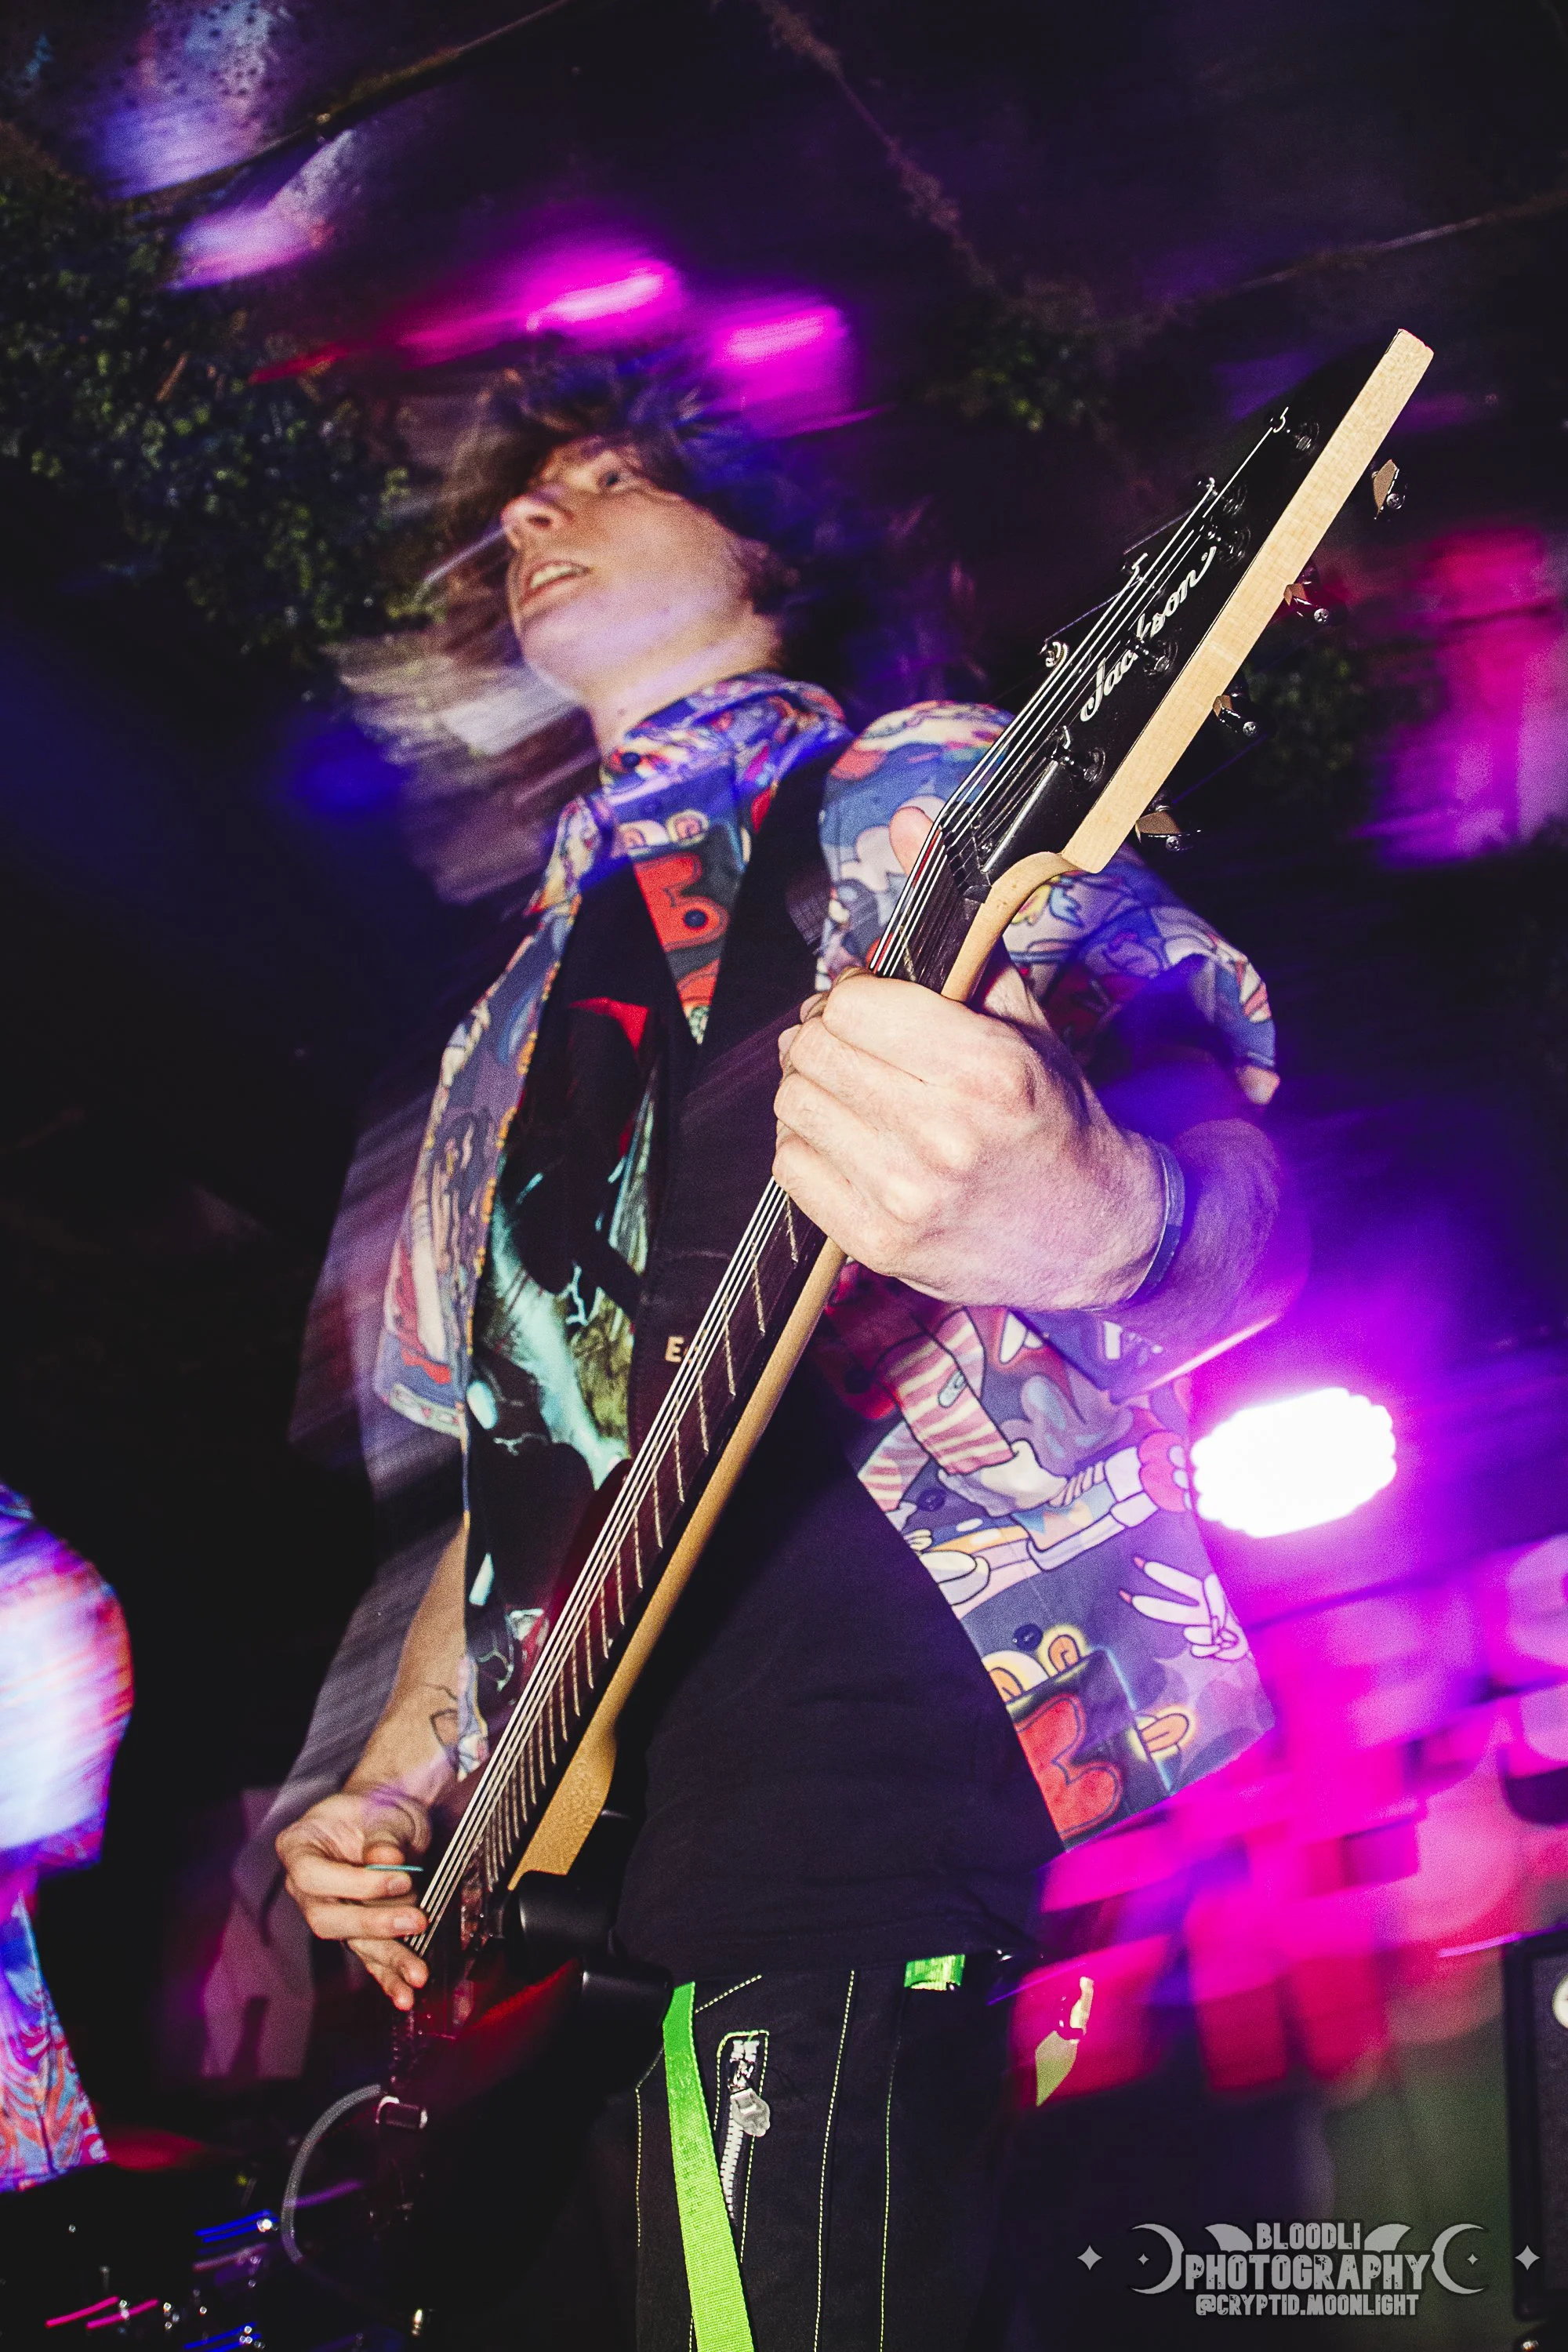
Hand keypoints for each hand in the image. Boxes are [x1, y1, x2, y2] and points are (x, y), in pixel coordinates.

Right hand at [277, 1788, 432, 2010]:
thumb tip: (386, 1859)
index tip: (400, 1877)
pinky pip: (368, 1958)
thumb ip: (383, 1833)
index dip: (354, 1883)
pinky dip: (389, 1975)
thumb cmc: (378, 1808)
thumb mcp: (383, 1809)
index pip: (312, 1875)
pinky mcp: (355, 1932)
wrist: (388, 1818)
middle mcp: (307, 1887)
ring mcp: (330, 1912)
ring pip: (352, 1943)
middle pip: (326, 1918)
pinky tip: (405, 1993)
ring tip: (417, 1974)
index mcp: (299, 1847)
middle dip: (372, 1924)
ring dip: (388, 1958)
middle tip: (416, 1920)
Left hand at [773, 809, 1162, 1308]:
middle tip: (857, 1044)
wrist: (1095, 1236)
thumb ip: (958, 924)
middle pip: (811, 1051)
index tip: (877, 1004)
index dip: (855, 995)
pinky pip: (790, 1166)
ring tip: (856, 1091)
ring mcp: (906, 1198)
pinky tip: (851, 1140)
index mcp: (986, 1071)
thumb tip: (906, 819)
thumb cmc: (1055, 1116)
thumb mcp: (1021, 1015)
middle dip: (825, 1035)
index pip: (852, 1004)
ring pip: (793, 1105)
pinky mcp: (877, 1244)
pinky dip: (808, 1144)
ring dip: (813, 1088)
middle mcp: (942, 1136)